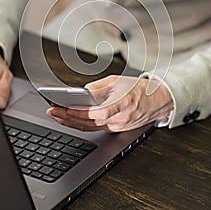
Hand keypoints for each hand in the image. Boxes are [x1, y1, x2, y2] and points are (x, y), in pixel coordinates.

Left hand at [46, 75, 172, 131]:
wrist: (159, 100)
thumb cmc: (140, 88)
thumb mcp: (117, 80)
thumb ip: (97, 87)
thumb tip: (80, 92)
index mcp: (122, 104)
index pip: (95, 113)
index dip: (77, 112)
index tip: (61, 108)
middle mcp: (120, 119)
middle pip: (88, 123)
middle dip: (67, 117)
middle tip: (51, 110)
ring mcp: (118, 127)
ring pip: (90, 128)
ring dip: (71, 122)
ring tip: (56, 114)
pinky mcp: (116, 130)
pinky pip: (95, 129)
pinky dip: (81, 125)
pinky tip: (69, 119)